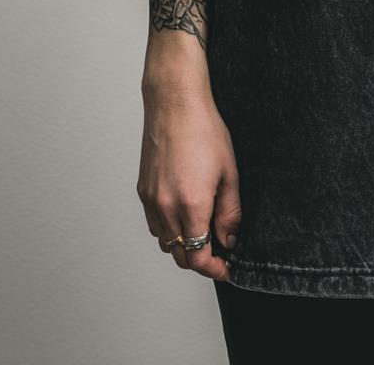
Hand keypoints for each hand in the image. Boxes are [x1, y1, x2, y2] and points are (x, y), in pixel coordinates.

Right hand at [137, 80, 241, 281]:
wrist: (175, 104)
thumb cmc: (204, 131)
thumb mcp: (229, 172)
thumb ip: (230, 212)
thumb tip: (230, 239)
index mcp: (191, 205)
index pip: (198, 257)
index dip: (214, 269)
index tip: (227, 268)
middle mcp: (166, 208)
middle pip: (180, 256)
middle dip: (201, 260)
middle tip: (220, 253)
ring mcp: (151, 200)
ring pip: (165, 242)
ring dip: (184, 245)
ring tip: (204, 231)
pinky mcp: (142, 191)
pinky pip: (154, 224)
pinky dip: (169, 230)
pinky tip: (184, 215)